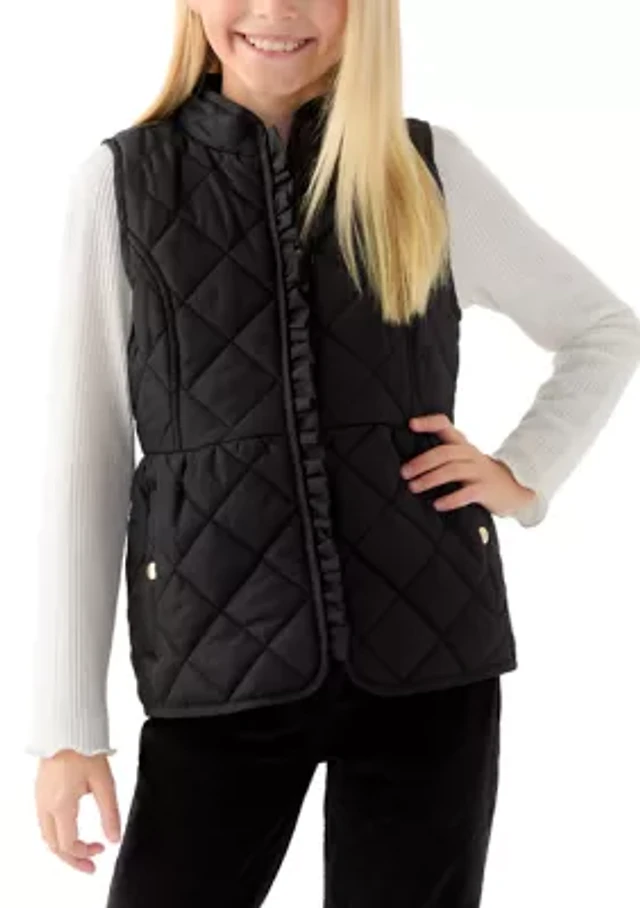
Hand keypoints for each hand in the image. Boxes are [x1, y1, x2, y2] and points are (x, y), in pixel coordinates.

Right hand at [34, 749, 120, 872]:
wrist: (66, 727)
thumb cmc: (84, 748)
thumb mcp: (104, 782)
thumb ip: (110, 812)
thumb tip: (115, 837)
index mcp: (61, 805)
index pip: (68, 844)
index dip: (85, 853)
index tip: (101, 849)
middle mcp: (46, 805)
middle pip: (53, 846)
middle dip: (72, 858)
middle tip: (89, 864)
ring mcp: (40, 798)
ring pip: (46, 835)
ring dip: (63, 847)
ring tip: (81, 850)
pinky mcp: (39, 791)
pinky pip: (44, 822)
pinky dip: (56, 834)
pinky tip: (70, 830)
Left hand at [400, 413, 536, 516]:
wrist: (515, 491)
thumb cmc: (480, 476)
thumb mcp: (465, 461)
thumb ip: (444, 458)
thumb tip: (409, 464)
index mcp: (462, 445)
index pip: (445, 425)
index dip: (428, 422)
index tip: (410, 424)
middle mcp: (471, 454)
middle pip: (444, 452)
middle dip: (422, 462)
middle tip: (404, 473)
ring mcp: (480, 472)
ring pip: (453, 470)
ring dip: (430, 479)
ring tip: (414, 487)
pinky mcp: (486, 490)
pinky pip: (468, 492)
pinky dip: (451, 499)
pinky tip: (437, 505)